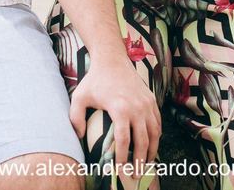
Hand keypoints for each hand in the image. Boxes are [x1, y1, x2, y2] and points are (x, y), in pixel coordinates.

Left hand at [69, 56, 161, 172]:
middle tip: (136, 174)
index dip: (123, 158)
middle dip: (140, 160)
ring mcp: (147, 103)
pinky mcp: (152, 100)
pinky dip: (156, 135)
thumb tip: (79, 137)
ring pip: (154, 133)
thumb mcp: (80, 97)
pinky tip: (152, 144)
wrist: (112, 60)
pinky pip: (158, 122)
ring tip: (147, 163)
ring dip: (152, 150)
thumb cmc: (95, 79)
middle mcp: (137, 107)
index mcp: (120, 108)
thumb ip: (76, 118)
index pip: (124, 140)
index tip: (119, 170)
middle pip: (142, 141)